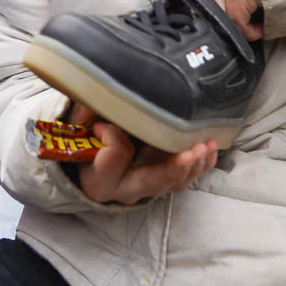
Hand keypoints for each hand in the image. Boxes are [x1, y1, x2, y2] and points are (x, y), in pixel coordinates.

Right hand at [66, 103, 218, 204]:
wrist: (85, 157)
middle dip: (175, 167)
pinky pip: (186, 180)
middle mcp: (125, 188)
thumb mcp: (75, 126)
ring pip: (174, 183)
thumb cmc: (81, 138)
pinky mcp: (163, 181)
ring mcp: (147, 187)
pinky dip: (200, 166)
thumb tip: (99, 97)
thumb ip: (84, 113)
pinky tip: (210, 150)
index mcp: (98, 178)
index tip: (103, 122)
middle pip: (153, 182)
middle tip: (192, 150)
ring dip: (194, 165)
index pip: (113, 156)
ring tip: (206, 145)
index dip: (111, 135)